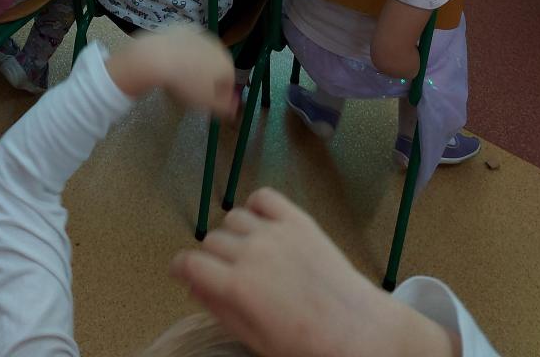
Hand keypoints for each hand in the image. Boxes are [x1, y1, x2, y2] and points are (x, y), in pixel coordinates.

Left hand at [105, 25, 236, 119]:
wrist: (157, 58)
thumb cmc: (185, 84)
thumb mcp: (206, 103)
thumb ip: (224, 107)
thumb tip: (234, 109)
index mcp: (226, 63)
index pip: (229, 83)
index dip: (220, 96)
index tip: (208, 105)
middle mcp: (217, 46)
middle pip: (216, 67)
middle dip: (208, 80)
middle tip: (193, 93)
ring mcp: (199, 35)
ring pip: (202, 55)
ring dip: (196, 66)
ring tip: (180, 79)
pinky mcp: (182, 29)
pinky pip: (186, 46)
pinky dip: (183, 54)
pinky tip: (172, 64)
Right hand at [170, 189, 457, 356]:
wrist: (358, 331)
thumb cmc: (305, 346)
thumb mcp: (256, 339)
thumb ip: (221, 309)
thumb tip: (193, 286)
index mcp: (238, 287)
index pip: (191, 264)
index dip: (181, 267)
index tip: (182, 271)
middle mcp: (251, 252)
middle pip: (212, 241)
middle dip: (211, 258)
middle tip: (224, 273)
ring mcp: (275, 232)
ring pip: (233, 218)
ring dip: (233, 234)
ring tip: (246, 251)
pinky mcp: (297, 219)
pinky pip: (263, 197)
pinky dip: (255, 206)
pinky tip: (261, 225)